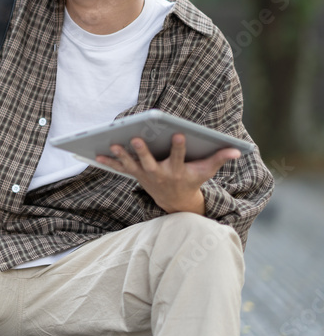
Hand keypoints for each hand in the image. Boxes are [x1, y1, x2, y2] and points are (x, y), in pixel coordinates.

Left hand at [97, 134, 240, 214]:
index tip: (178, 134)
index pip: (179, 157)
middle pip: (150, 162)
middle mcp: (160, 174)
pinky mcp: (135, 175)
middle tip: (136, 139)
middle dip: (143, 151)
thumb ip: (219, 158)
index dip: (179, 147)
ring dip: (121, 156)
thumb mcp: (206, 171)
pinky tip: (97, 154)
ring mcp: (145, 175)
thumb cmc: (192, 180)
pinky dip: (109, 162)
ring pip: (132, 165)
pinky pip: (120, 169)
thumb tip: (238, 149)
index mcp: (178, 170)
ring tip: (112, 144)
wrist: (175, 201)